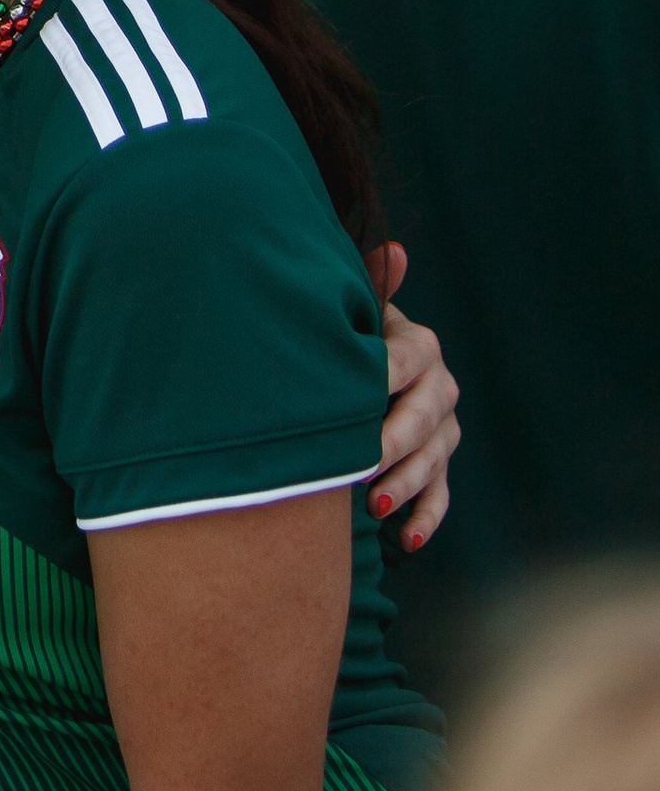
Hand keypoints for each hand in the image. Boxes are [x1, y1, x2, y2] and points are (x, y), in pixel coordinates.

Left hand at [365, 241, 456, 550]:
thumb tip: (395, 248)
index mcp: (420, 347)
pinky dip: (425, 520)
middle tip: (361, 466)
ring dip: (404, 487)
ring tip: (373, 506)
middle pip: (423, 421)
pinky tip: (407, 541)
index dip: (380, 380)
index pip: (406, 363)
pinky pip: (440, 498)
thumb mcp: (357, 307)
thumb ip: (374, 283)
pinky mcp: (438, 466)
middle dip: (393, 446)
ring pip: (431, 463)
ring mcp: (443, 432)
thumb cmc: (348, 331)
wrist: (361, 361)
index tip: (352, 396)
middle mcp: (440, 389)